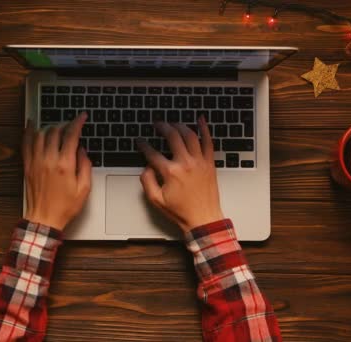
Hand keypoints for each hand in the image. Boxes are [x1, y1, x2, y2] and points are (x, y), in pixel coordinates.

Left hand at [22, 113, 91, 229]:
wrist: (45, 219)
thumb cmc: (65, 207)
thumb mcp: (84, 189)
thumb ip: (85, 166)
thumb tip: (82, 150)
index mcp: (65, 165)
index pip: (71, 136)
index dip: (77, 123)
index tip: (82, 117)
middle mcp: (49, 160)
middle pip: (55, 132)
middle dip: (64, 125)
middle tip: (70, 125)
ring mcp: (36, 162)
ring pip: (40, 134)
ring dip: (49, 127)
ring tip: (55, 127)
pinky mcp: (28, 166)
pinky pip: (26, 144)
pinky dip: (29, 132)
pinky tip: (31, 125)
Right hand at [137, 116, 223, 231]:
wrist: (203, 218)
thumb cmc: (181, 211)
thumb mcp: (156, 200)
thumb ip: (147, 181)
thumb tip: (147, 167)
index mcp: (171, 172)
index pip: (153, 153)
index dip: (143, 145)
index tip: (140, 141)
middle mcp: (186, 164)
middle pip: (172, 137)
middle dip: (162, 127)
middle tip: (157, 124)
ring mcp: (199, 162)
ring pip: (190, 135)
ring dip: (180, 126)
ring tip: (173, 123)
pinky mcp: (209, 163)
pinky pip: (208, 142)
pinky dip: (205, 129)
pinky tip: (200, 120)